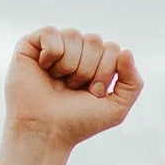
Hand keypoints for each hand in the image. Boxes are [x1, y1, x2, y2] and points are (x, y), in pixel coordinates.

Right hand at [0, 26, 143, 164]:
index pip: (113, 49)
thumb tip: (126, 51)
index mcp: (96, 62)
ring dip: (69, 65)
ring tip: (59, 82)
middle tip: (73, 89)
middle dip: (88, 70)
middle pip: (95, 40)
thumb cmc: (78, 122)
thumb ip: (133, 83)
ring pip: (74, 35)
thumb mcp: (116, 108)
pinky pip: (51, 33)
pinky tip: (44, 68)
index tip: (92, 93)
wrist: (46, 131)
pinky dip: (52, 54)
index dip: (105, 72)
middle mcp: (76, 51)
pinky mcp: (31, 45)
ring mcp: (54, 47)